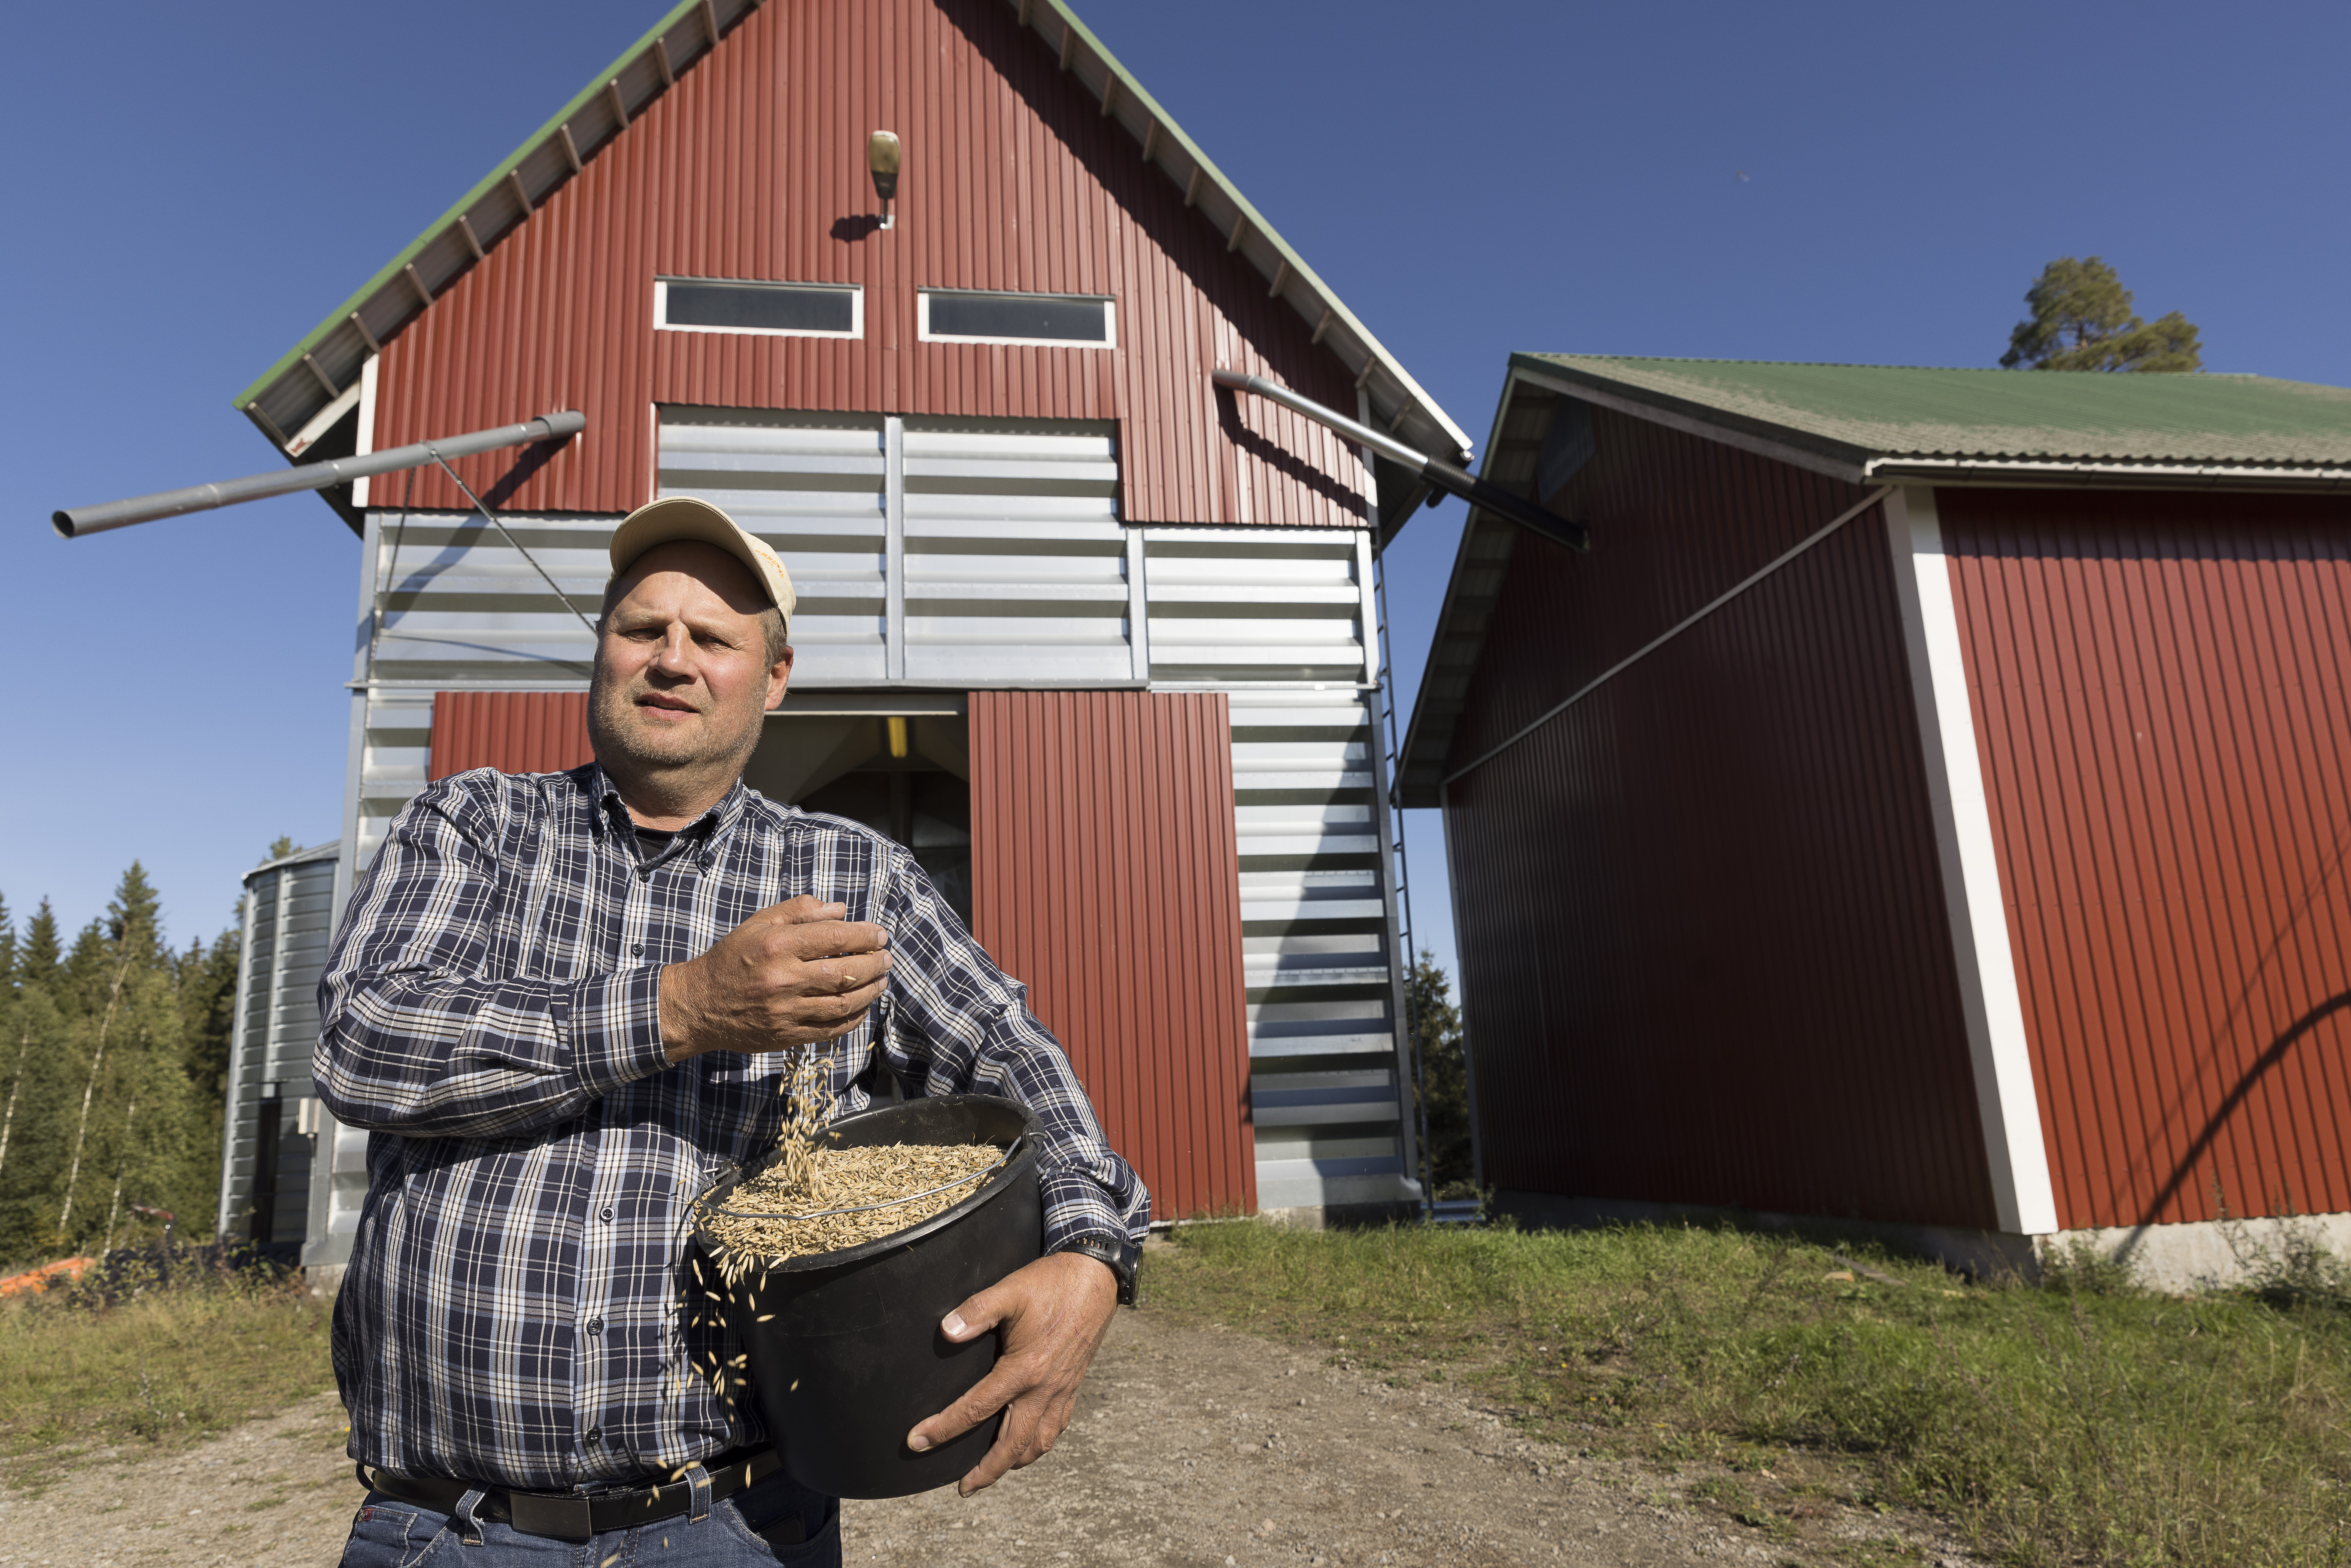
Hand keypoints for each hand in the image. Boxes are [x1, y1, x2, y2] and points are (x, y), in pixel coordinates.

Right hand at [658, 896, 892, 1061]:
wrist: (700, 1004)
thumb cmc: (733, 958)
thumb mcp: (759, 924)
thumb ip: (800, 912)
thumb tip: (840, 910)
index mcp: (777, 945)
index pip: (834, 938)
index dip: (865, 936)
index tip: (880, 935)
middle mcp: (783, 979)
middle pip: (844, 972)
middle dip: (874, 964)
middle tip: (887, 958)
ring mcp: (786, 1011)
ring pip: (843, 1003)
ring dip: (870, 991)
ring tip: (881, 980)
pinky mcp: (786, 1035)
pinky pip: (831, 1029)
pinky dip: (853, 1018)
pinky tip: (863, 1006)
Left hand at [905, 1250, 1119, 1495]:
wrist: (1095, 1277)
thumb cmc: (1050, 1283)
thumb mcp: (1009, 1291)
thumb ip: (976, 1311)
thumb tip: (946, 1332)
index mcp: (1024, 1369)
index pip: (976, 1409)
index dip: (944, 1428)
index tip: (917, 1441)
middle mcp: (1044, 1389)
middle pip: (1012, 1445)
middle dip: (986, 1471)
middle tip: (964, 1488)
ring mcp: (1061, 1390)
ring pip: (1038, 1443)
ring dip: (1015, 1462)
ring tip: (994, 1471)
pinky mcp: (1073, 1385)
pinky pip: (1057, 1427)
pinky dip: (1040, 1443)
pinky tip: (1030, 1443)